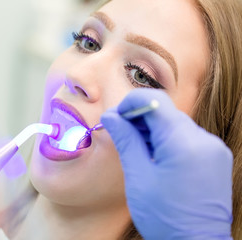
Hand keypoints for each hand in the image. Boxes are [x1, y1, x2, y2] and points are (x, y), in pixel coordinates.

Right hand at [101, 89, 232, 239]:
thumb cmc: (164, 217)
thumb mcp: (138, 176)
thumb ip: (126, 140)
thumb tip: (111, 116)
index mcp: (184, 144)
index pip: (156, 101)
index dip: (131, 103)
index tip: (116, 116)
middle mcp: (204, 140)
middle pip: (166, 113)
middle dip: (139, 118)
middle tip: (120, 132)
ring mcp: (213, 149)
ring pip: (175, 124)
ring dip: (152, 130)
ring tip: (136, 149)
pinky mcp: (215, 157)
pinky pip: (187, 138)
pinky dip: (167, 140)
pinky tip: (155, 157)